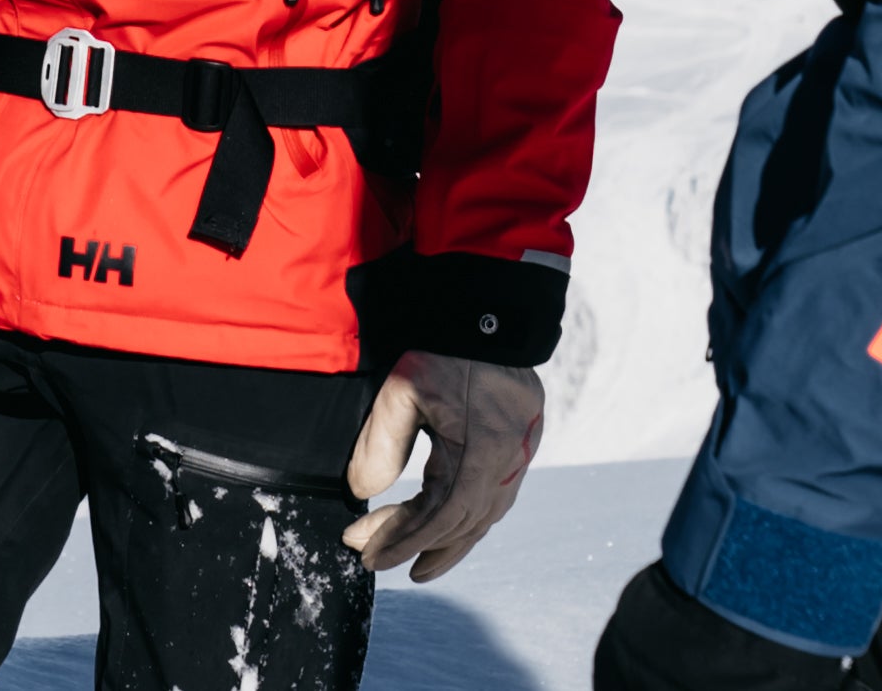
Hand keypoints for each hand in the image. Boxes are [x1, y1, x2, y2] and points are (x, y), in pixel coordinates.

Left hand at [342, 349, 542, 580]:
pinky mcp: (518, 449)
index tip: (369, 555)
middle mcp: (508, 463)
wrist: (491, 317)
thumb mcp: (405, 390)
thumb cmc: (446, 350)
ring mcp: (518, 458)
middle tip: (371, 555)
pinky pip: (493, 500)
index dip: (404, 540)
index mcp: (484, 451)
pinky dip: (466, 521)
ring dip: (445, 544)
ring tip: (411, 562)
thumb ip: (381, 443)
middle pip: (461, 524)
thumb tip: (363, 491)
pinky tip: (445, 531)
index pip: (442, 515)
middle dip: (413, 544)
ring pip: (482, 518)